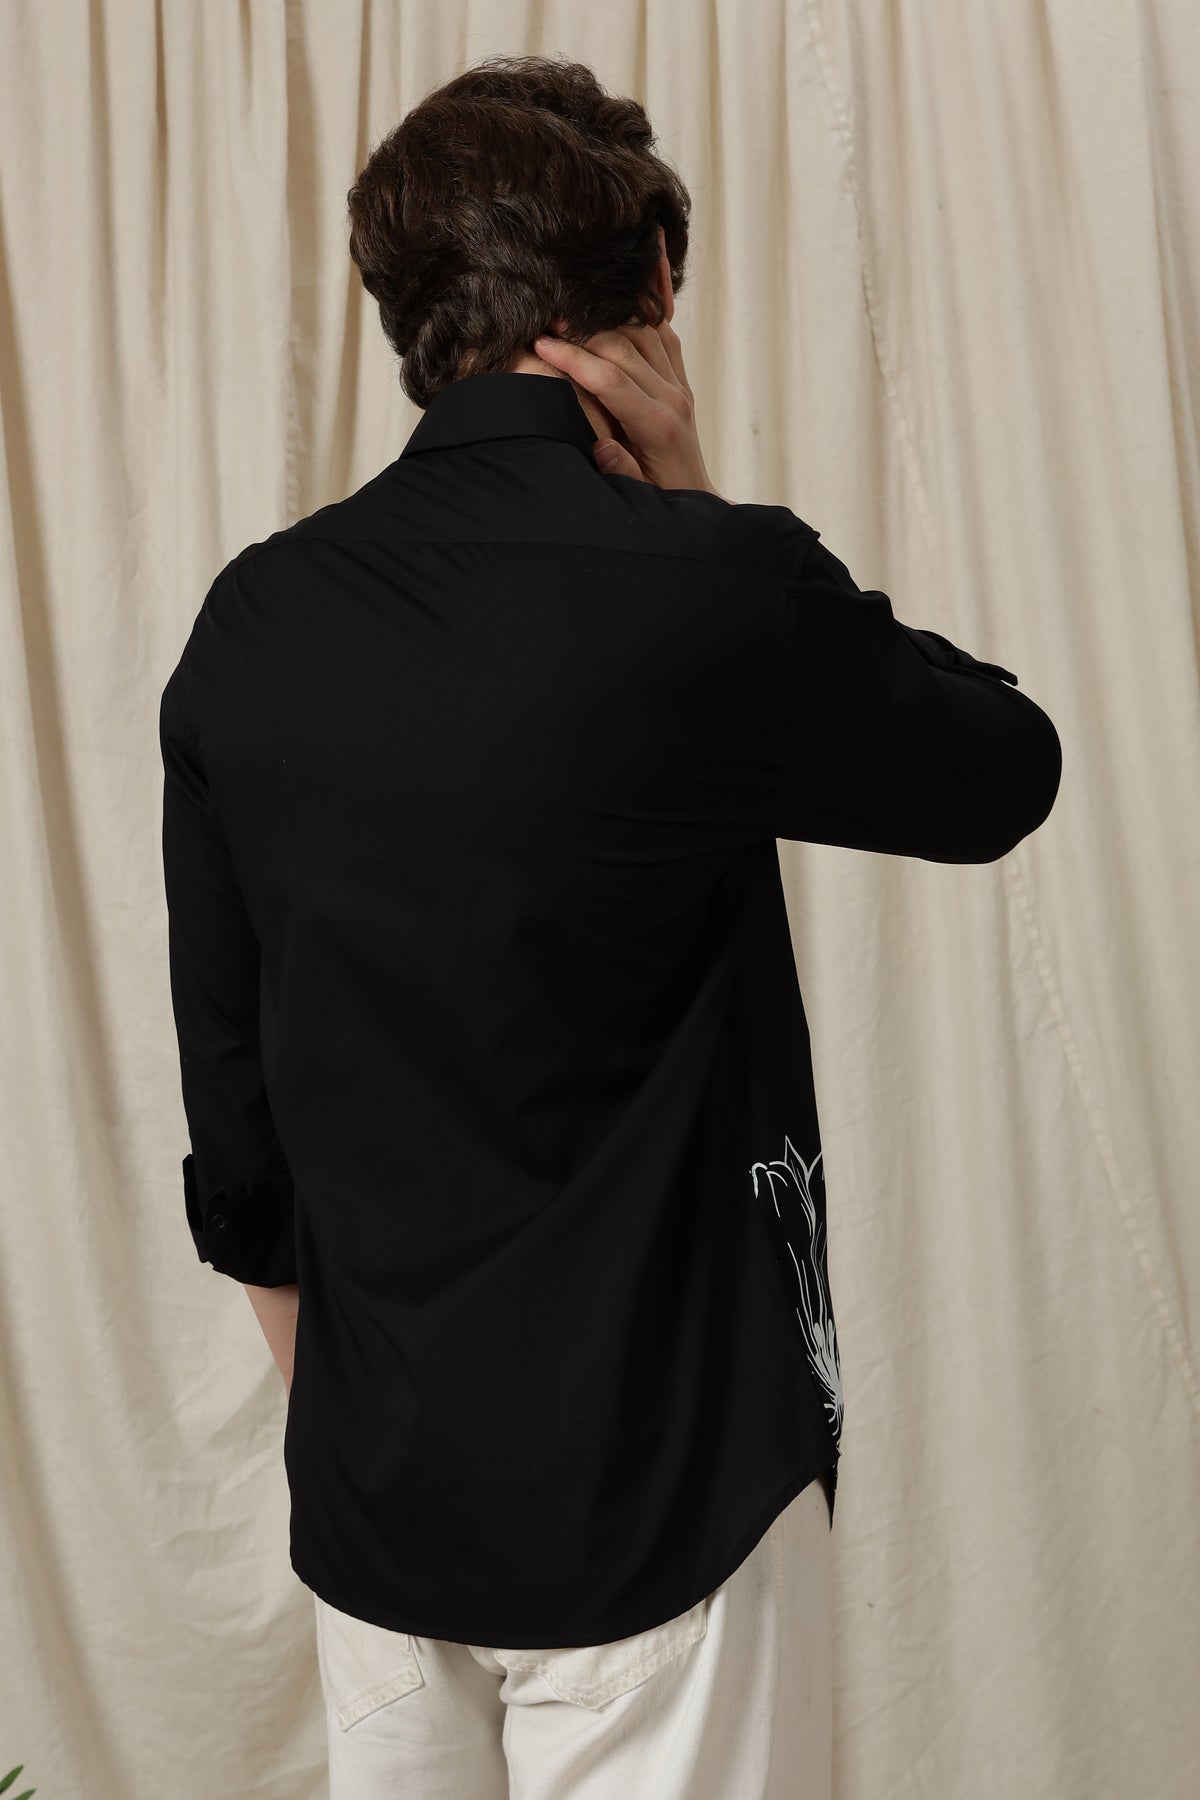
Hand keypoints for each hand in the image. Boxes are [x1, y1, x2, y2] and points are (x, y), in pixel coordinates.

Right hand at [532, 318, 723, 496]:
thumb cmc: (660, 499)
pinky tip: (614, 315)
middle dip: (582, 333)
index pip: (610, 379)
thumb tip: (602, 448)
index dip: (572, 358)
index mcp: (657, 427)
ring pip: (645, 334)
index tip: (541, 344)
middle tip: (548, 322)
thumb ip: (621, 472)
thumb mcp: (638, 496)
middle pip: (624, 348)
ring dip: (608, 321)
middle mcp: (672, 399)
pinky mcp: (682, 382)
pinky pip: (664, 338)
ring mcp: (680, 387)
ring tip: (573, 318)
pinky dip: (640, 320)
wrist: (694, 498)